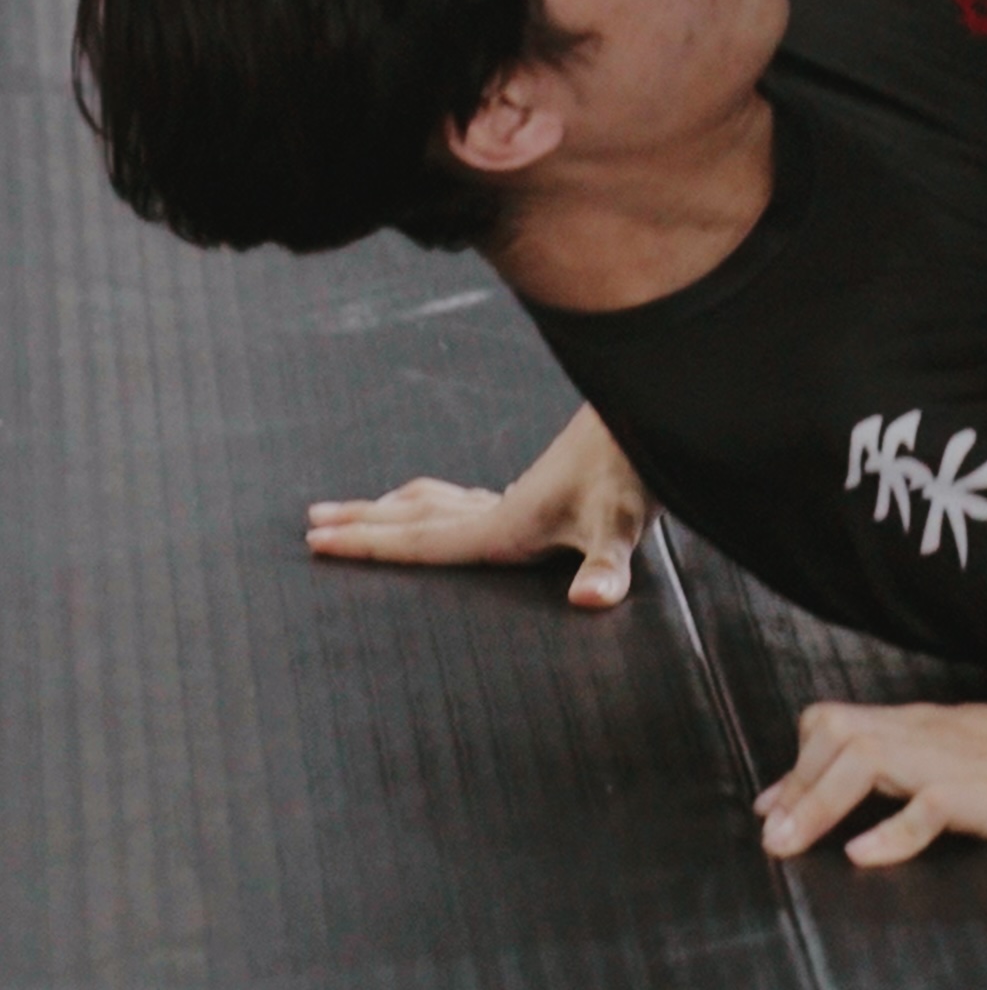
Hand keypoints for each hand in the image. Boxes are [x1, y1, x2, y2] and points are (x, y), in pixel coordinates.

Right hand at [305, 403, 654, 608]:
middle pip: (415, 518)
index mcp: (503, 526)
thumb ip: (606, 566)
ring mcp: (520, 495)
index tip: (315, 540)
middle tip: (311, 524)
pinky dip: (439, 503)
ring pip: (438, 502)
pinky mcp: (543, 490)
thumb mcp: (623, 524)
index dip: (366, 545)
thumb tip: (591, 599)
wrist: (652, 408)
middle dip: (363, 524)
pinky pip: (468, 499)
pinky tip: (451, 507)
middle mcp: (501, 509)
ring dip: (396, 508)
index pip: (419, 541)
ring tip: (362, 510)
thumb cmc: (637, 469)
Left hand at [754, 687, 986, 865]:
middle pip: (838, 734)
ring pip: (869, 758)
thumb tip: (854, 794)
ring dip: (822, 802)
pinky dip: (892, 829)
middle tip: (772, 839)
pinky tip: (864, 855)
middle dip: (796, 785)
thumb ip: (912, 765)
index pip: (835, 722)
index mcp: (921, 727)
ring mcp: (958, 760)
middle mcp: (929, 735)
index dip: (796, 766)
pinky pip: (932, 804)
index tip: (771, 813)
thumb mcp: (964, 754)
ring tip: (792, 844)